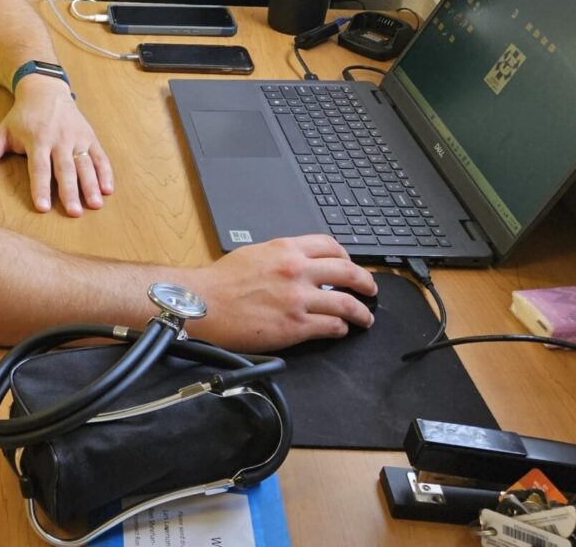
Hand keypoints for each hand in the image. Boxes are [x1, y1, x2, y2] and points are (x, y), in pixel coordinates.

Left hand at [0, 74, 114, 215]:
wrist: (46, 88)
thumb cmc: (23, 114)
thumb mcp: (4, 130)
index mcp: (37, 139)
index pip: (39, 167)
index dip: (40, 188)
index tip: (43, 207)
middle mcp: (59, 139)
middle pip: (65, 169)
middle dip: (70, 192)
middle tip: (74, 213)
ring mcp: (76, 137)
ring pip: (86, 164)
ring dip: (92, 185)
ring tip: (95, 204)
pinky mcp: (90, 136)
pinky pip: (100, 156)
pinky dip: (106, 172)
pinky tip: (109, 189)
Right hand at [186, 235, 376, 350]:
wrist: (204, 304)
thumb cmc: (221, 282)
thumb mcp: (255, 253)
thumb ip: (281, 256)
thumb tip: (300, 264)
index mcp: (286, 249)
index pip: (330, 245)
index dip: (346, 256)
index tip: (350, 264)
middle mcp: (296, 270)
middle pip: (347, 271)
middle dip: (365, 282)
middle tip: (371, 289)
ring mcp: (298, 299)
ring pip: (346, 303)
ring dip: (362, 311)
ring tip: (365, 317)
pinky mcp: (296, 325)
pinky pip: (331, 326)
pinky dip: (341, 328)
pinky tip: (340, 330)